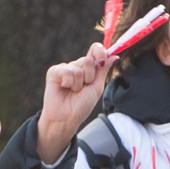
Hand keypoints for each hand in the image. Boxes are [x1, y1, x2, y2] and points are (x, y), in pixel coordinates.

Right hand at [38, 44, 116, 162]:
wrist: (67, 118)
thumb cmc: (81, 105)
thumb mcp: (96, 87)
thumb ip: (103, 70)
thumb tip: (114, 56)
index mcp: (88, 68)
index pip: (95, 50)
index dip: (100, 52)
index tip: (102, 61)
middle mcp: (77, 66)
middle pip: (89, 60)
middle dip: (90, 77)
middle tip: (83, 88)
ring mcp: (65, 68)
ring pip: (79, 68)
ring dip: (79, 84)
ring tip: (73, 91)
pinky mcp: (54, 71)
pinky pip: (67, 71)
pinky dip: (69, 83)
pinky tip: (64, 88)